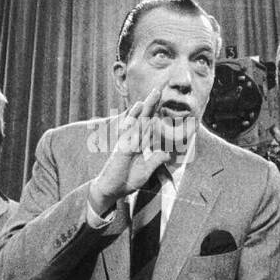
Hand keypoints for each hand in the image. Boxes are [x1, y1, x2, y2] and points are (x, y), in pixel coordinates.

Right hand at [88, 89, 184, 213]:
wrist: (110, 190)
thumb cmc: (126, 180)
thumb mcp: (146, 171)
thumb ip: (156, 161)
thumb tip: (169, 153)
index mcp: (138, 144)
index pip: (149, 127)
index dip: (156, 115)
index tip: (161, 102)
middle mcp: (132, 140)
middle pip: (143, 119)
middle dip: (151, 105)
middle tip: (158, 89)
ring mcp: (126, 142)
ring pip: (137, 122)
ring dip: (145, 108)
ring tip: (152, 94)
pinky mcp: (121, 148)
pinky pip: (129, 132)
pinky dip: (134, 120)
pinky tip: (138, 110)